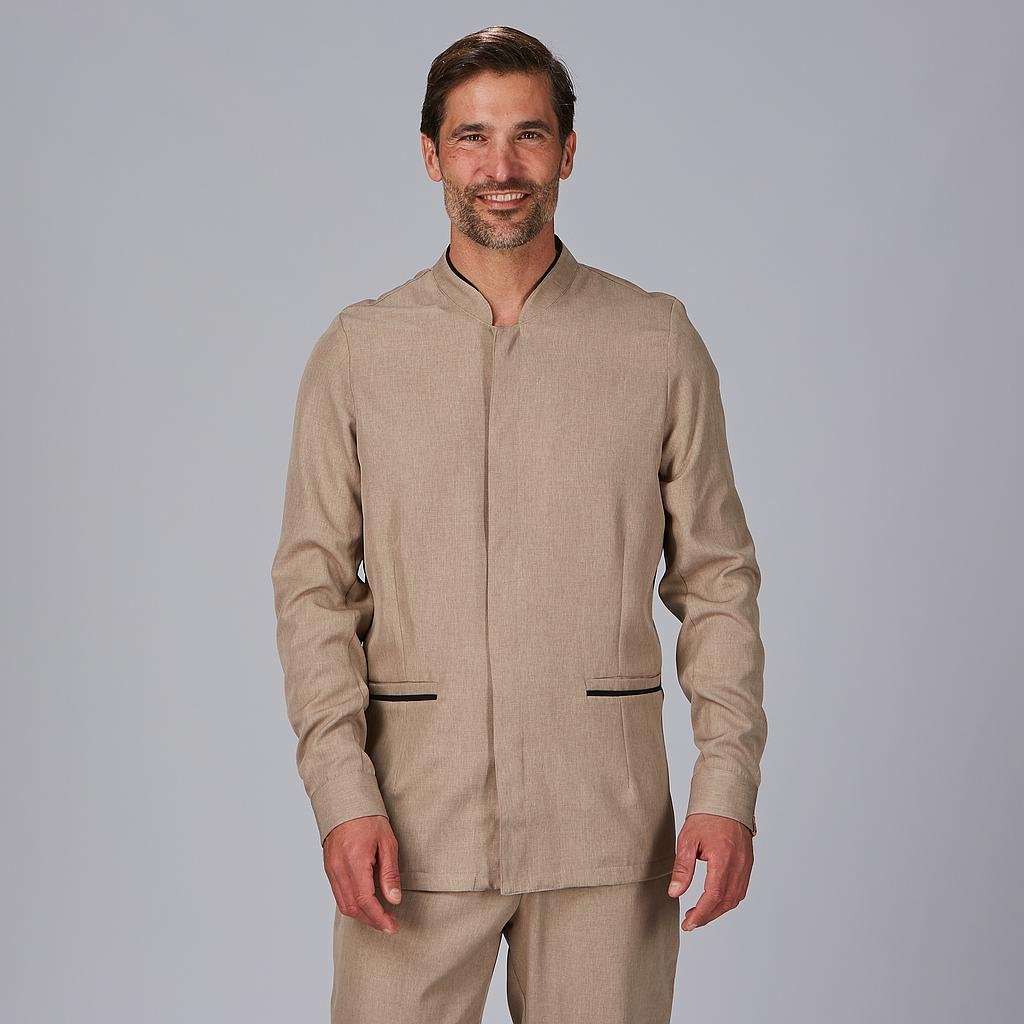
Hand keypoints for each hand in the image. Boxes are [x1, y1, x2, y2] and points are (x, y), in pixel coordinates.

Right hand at [323, 814, 402, 933]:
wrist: (346, 802)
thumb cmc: (369, 818)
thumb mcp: (387, 843)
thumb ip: (390, 873)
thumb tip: (394, 900)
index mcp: (354, 862)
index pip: (365, 900)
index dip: (379, 918)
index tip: (393, 926)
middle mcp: (339, 869)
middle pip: (353, 907)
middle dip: (372, 920)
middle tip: (390, 924)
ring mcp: (331, 869)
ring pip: (343, 904)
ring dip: (362, 915)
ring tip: (380, 917)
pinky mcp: (328, 868)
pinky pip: (338, 894)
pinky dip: (352, 904)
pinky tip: (365, 904)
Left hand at [667, 812, 753, 930]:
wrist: (726, 802)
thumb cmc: (706, 818)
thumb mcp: (688, 840)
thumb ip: (682, 868)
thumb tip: (674, 893)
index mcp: (723, 860)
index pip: (713, 896)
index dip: (701, 913)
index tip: (688, 923)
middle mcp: (738, 866)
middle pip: (725, 902)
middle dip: (707, 916)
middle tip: (691, 923)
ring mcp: (745, 866)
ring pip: (735, 899)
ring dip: (718, 910)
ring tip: (700, 914)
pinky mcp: (748, 865)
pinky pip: (740, 890)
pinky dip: (728, 900)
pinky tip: (715, 901)